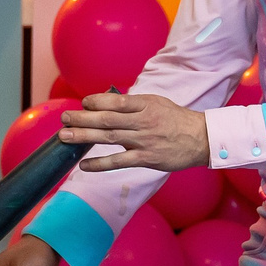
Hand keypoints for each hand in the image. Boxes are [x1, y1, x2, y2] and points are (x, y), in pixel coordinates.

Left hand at [62, 92, 208, 173]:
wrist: (201, 139)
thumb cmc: (176, 120)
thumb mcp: (157, 103)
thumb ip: (134, 104)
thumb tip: (107, 102)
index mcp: (146, 104)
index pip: (117, 100)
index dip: (97, 101)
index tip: (83, 103)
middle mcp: (143, 121)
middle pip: (107, 118)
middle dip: (83, 118)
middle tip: (65, 118)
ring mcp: (143, 140)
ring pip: (109, 138)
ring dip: (84, 137)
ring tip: (65, 136)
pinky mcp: (146, 158)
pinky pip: (118, 162)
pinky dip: (99, 164)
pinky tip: (83, 165)